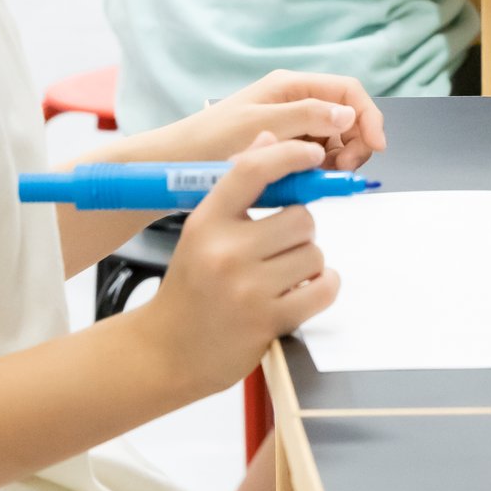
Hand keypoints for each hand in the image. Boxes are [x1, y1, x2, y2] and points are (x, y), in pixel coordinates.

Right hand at [139, 133, 339, 397]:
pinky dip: (323, 286)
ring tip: (283, 276)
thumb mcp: (202, 232)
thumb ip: (237, 188)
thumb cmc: (190, 287)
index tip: (311, 154)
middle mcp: (225, 251)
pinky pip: (324, 287)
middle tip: (282, 247)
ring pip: (314, 253)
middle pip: (301, 218)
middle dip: (301, 231)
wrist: (166, 352)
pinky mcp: (268, 320)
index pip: (252, 170)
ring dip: (308, 263)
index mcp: (206, 222)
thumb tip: (269, 138)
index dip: (289, 155)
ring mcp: (247, 288)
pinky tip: (303, 290)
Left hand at [170, 69, 387, 170]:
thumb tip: (349, 115)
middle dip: (355, 142)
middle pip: (347, 117)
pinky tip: (308, 181)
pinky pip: (317, 156)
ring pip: (335, 140)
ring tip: (321, 178)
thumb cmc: (209, 140)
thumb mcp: (261, 125)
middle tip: (343, 170)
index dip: (368, 116)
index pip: (347, 91)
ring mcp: (291, 126)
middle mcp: (295, 101)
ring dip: (339, 159)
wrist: (175, 164)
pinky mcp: (285, 149)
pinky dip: (321, 169)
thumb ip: (307, 117)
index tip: (377, 146)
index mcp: (291, 86)